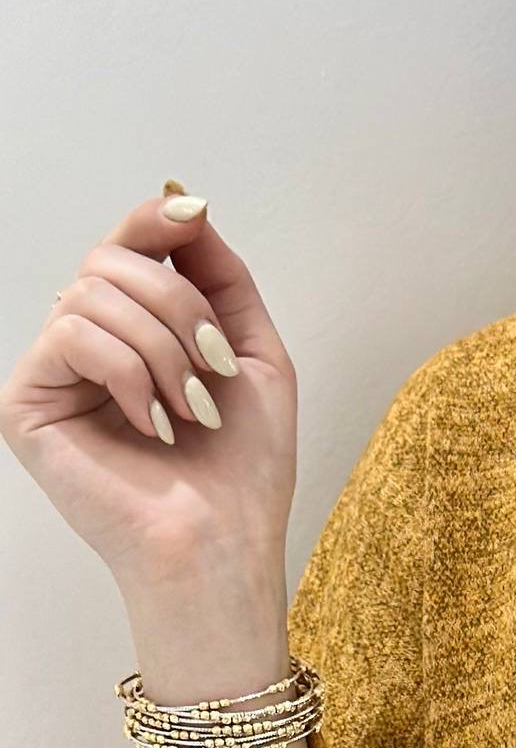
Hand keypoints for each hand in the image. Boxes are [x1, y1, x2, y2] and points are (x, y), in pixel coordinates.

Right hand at [0, 186, 294, 593]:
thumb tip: (178, 201)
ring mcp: (55, 374)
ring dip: (163, 350)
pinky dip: (129, 374)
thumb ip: (220, 276)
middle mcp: (89, 347)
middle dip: (179, 308)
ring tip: (191, 412)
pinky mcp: (27, 403)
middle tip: (214, 373)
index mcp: (136, 334)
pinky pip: (73, 333)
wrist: (225, 546)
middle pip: (112, 260)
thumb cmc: (243, 475)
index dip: (156, 223)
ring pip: (93, 292)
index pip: (128, 247)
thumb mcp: (254, 355)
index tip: (196, 217)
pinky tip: (152, 424)